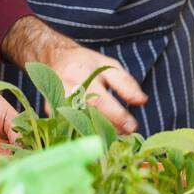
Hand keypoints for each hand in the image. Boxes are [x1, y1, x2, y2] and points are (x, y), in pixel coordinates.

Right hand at [2, 17, 145, 131]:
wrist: (56, 59)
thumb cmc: (87, 64)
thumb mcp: (109, 66)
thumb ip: (125, 83)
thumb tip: (142, 101)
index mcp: (79, 74)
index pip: (99, 100)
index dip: (117, 115)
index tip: (133, 126)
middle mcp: (64, 89)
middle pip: (89, 116)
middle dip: (110, 127)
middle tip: (127, 133)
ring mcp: (55, 103)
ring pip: (80, 125)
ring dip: (100, 133)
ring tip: (116, 134)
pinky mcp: (52, 113)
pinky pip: (72, 127)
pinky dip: (88, 132)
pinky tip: (100, 133)